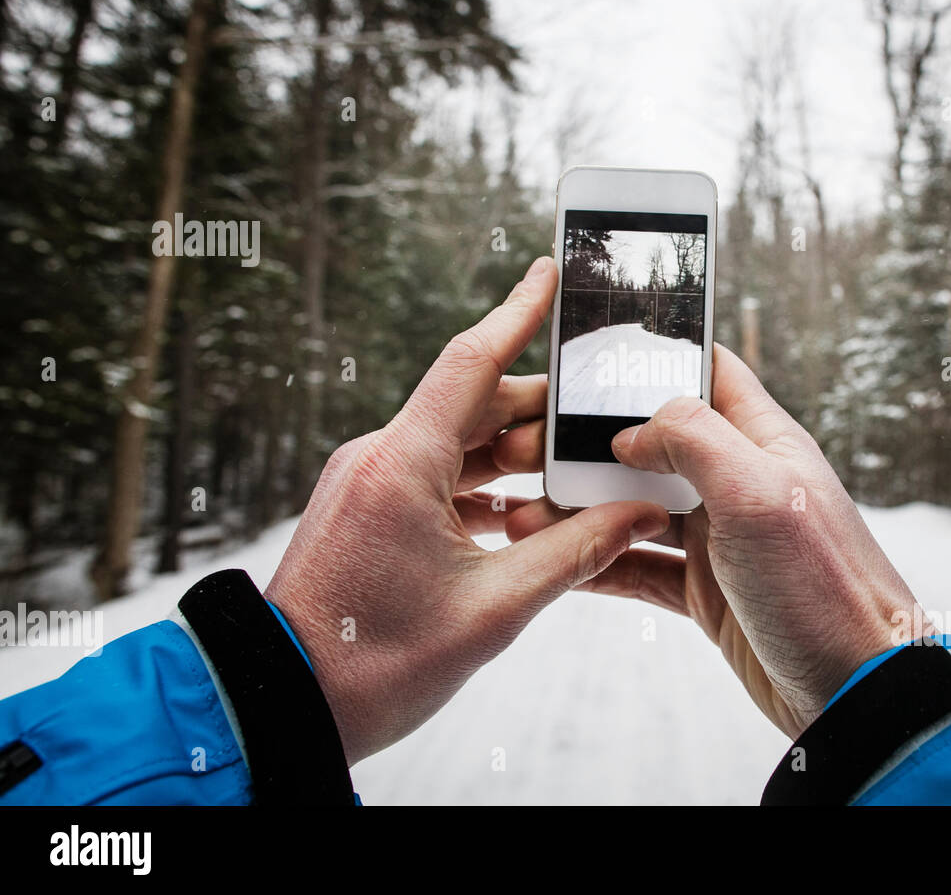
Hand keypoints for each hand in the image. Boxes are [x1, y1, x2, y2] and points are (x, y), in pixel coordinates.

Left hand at [265, 256, 669, 764]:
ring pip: (458, 443)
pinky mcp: (367, 506)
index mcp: (402, 465)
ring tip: (576, 476)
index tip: (550, 271)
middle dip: (541, 411)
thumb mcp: (493, 608)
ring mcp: (368, 481)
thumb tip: (639, 515)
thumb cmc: (374, 662)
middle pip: (476, 404)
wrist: (285, 705)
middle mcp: (379, 457)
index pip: (471, 363)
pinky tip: (527, 514)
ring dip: (515, 457)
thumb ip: (575, 551)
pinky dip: (484, 487)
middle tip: (602, 421)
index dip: (517, 312)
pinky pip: (436, 475)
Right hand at [506, 345, 929, 738]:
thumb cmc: (826, 589)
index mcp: (764, 442)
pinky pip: (638, 565)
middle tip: (528, 444)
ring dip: (582, 505)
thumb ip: (695, 439)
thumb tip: (633, 428)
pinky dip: (597, 559)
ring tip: (522, 507)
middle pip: (654, 440)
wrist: (856, 693)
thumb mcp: (759, 494)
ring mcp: (720, 538)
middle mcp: (739, 482)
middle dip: (591, 439)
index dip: (654, 355)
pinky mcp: (705, 591)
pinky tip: (553, 556)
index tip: (590, 357)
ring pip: (636, 505)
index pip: (707, 371)